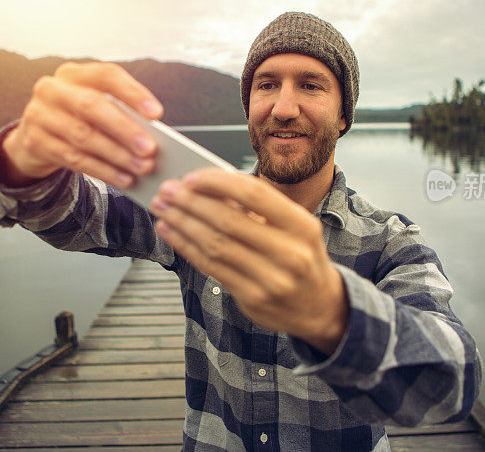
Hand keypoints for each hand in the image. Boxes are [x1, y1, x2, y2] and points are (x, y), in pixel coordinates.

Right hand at [1, 62, 163, 187]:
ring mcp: (39, 115)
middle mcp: (53, 89)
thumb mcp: (95, 108)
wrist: (36, 137)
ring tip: (142, 168)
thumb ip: (119, 113)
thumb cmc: (78, 119)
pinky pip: (73, 159)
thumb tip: (152, 135)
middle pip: (92, 106)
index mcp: (74, 74)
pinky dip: (103, 170)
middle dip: (125, 129)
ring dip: (117, 155)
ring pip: (83, 136)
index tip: (156, 114)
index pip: (106, 75)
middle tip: (150, 148)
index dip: (132, 93)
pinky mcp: (34, 142)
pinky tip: (124, 179)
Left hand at [150, 168, 348, 354]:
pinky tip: (172, 233)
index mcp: (302, 226)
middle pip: (229, 220)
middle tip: (168, 191)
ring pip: (215, 245)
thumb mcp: (295, 228)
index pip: (254, 194)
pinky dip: (186, 247)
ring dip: (183, 224)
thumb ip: (259, 209)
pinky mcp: (253, 299)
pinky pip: (212, 268)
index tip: (192, 177)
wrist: (321, 306)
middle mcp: (290, 253)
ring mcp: (272, 279)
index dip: (218, 183)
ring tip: (163, 209)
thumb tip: (209, 186)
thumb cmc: (300, 256)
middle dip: (191, 202)